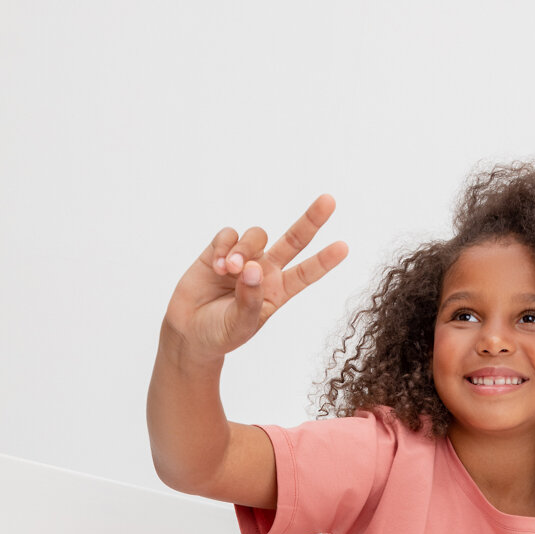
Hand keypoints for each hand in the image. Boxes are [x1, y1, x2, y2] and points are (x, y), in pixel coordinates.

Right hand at [161, 193, 348, 362]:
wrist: (190, 331)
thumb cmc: (220, 333)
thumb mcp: (240, 325)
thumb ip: (249, 299)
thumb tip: (253, 267)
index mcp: (278, 291)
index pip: (306, 273)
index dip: (324, 260)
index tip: (344, 247)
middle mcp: (265, 270)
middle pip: (293, 240)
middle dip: (311, 220)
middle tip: (329, 200)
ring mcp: (244, 257)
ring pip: (256, 235)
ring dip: (244, 249)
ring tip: (230, 270)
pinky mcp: (220, 249)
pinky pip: (229, 234)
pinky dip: (224, 246)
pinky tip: (218, 267)